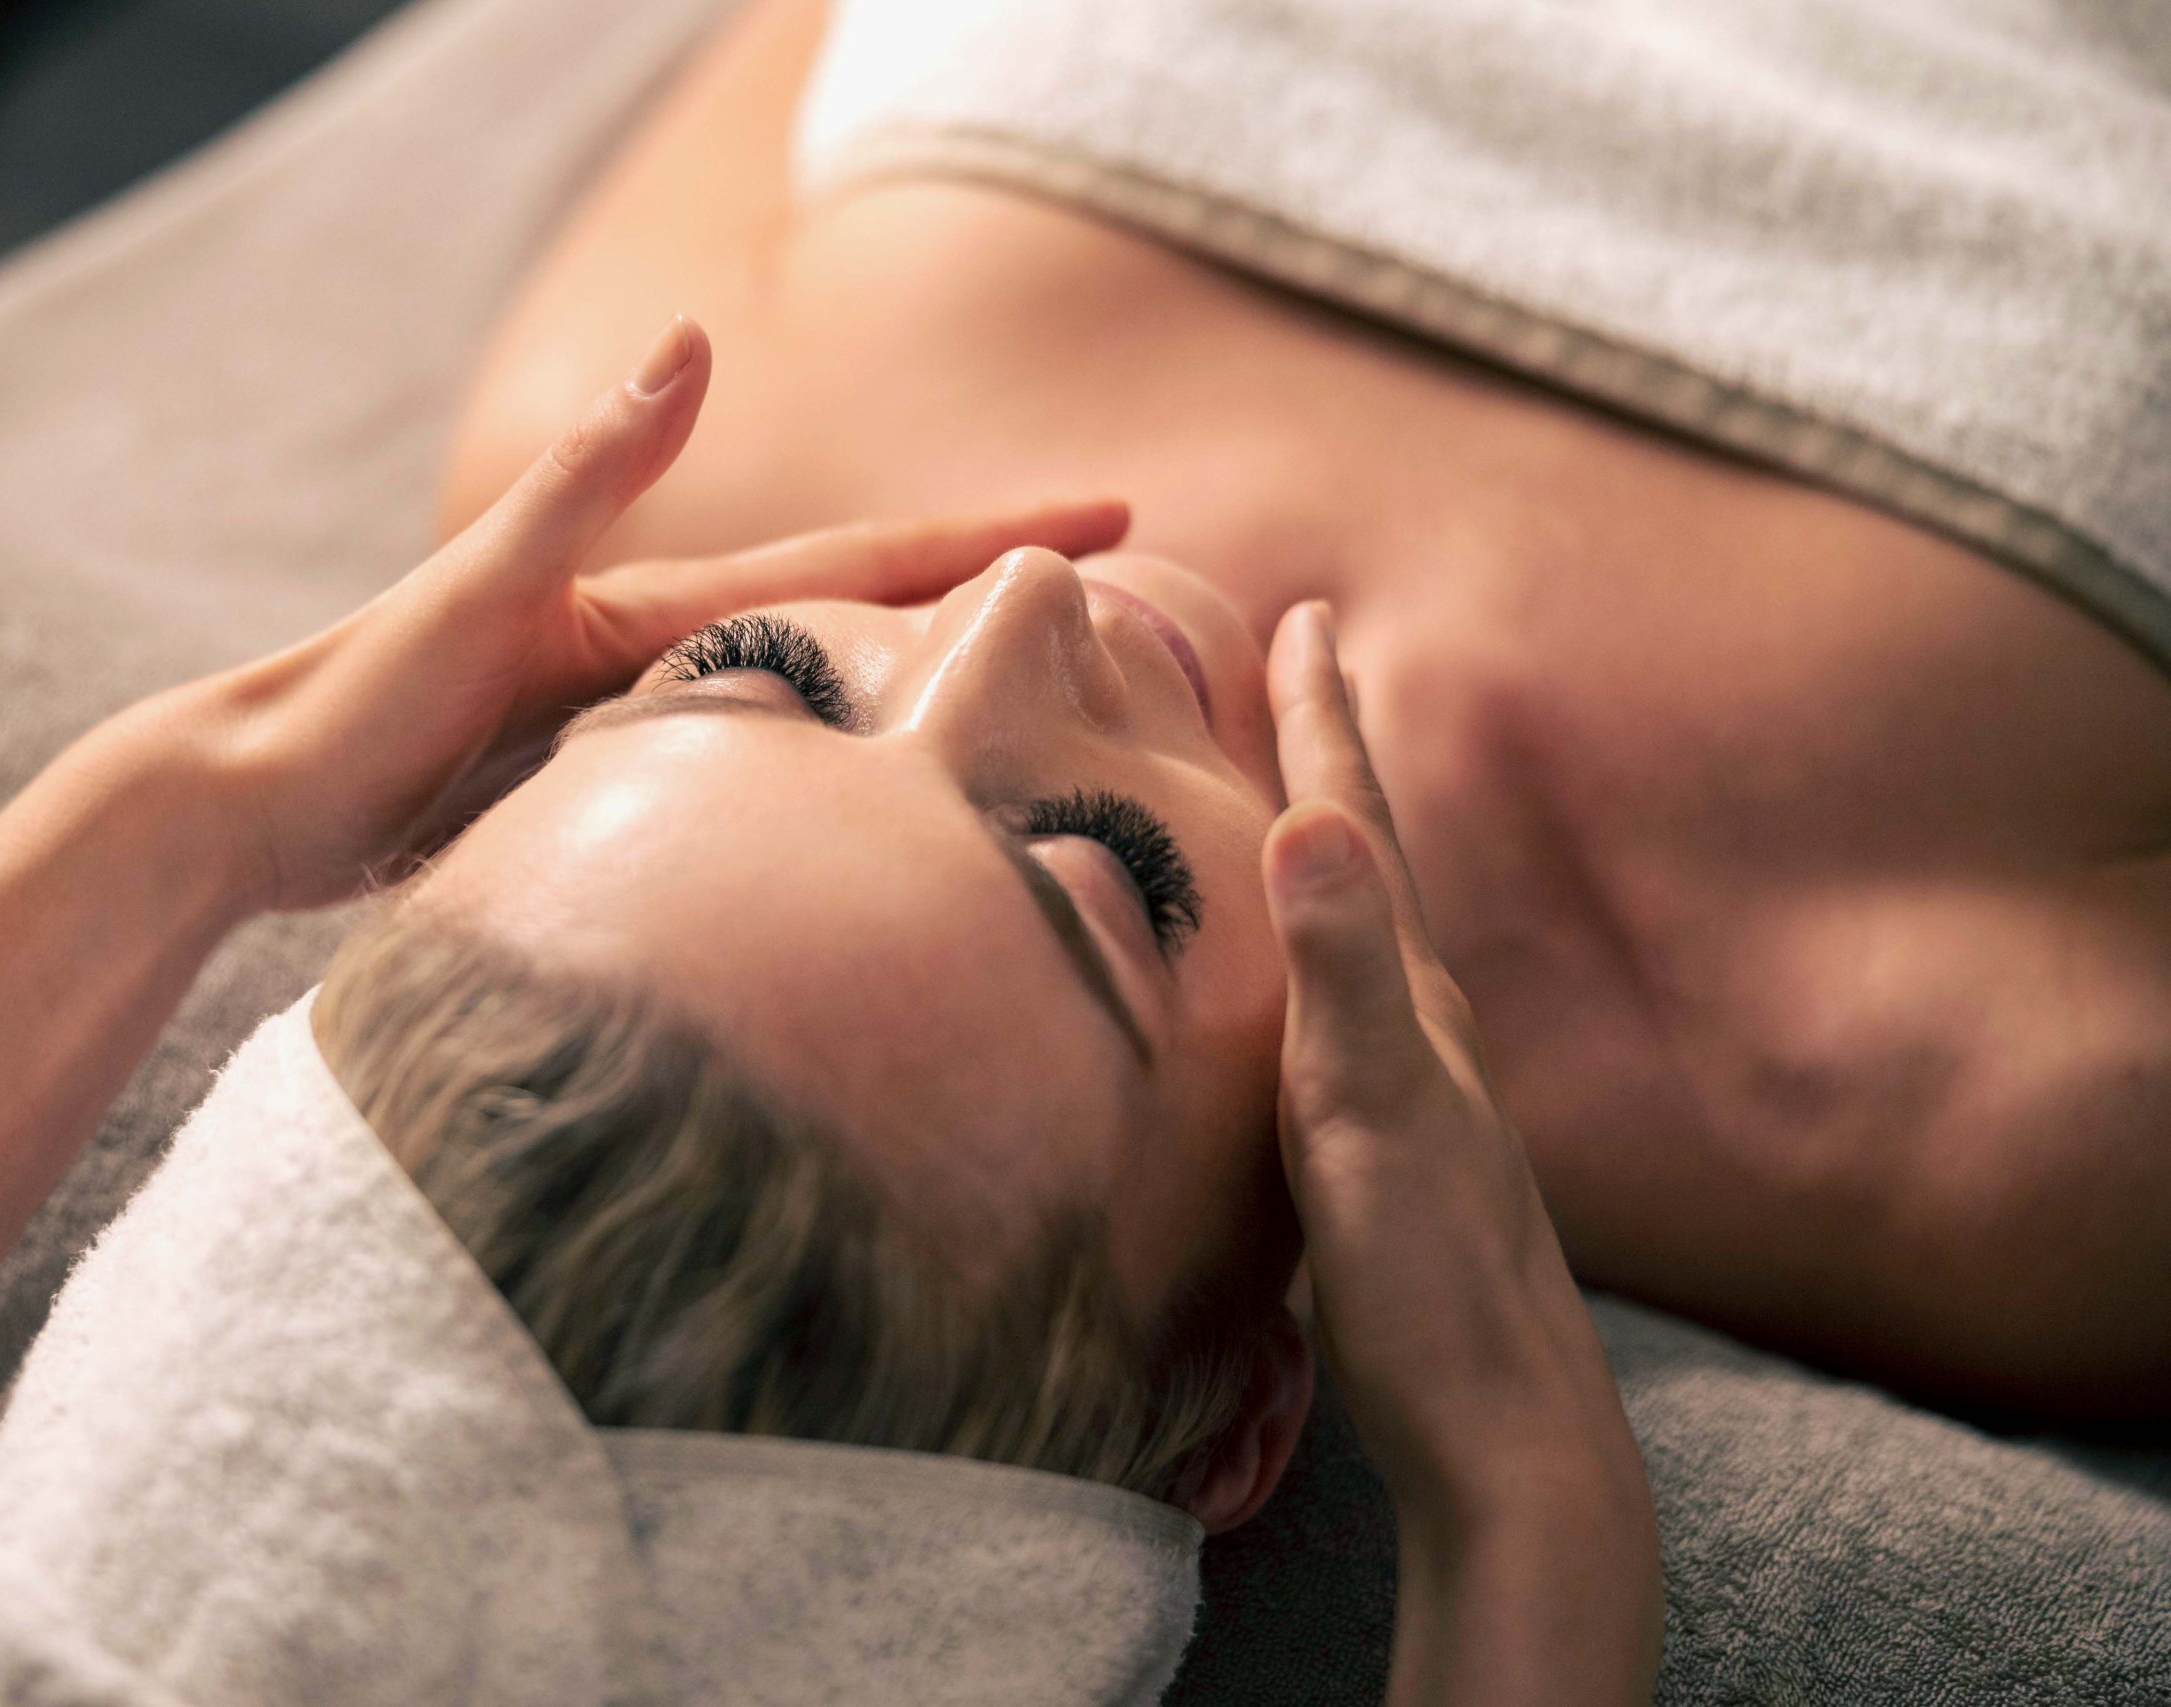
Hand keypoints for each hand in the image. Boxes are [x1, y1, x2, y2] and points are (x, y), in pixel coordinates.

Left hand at [136, 315, 1128, 912]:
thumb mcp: (477, 585)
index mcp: (656, 601)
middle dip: (987, 585)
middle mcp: (664, 641)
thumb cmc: (356, 700)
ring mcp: (643, 707)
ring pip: (820, 683)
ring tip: (1032, 679)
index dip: (982, 535)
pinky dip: (835, 747)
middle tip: (1121, 582)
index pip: (855, 558)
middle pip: (861, 604)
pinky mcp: (611, 773)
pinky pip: (760, 751)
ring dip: (924, 668)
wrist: (250, 789)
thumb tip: (693, 340)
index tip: (1111, 512)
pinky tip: (858, 779)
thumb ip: (584, 475)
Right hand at [1259, 602, 1645, 1534]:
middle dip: (1329, 754)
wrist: (1508, 1433)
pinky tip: (1306, 990)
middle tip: (1300, 664)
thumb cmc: (1429, 1280)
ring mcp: (1419, 1089)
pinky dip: (1315, 953)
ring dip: (1326, 851)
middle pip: (1369, 855)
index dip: (1321, 719)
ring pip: (1361, 932)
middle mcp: (1425, 1023)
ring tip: (1295, 802)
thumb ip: (1341, 970)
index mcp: (1412, 995)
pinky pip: (1346, 1007)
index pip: (1356, 823)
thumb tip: (1309, 817)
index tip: (1301, 615)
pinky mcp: (1395, 1153)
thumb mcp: (1369, 1114)